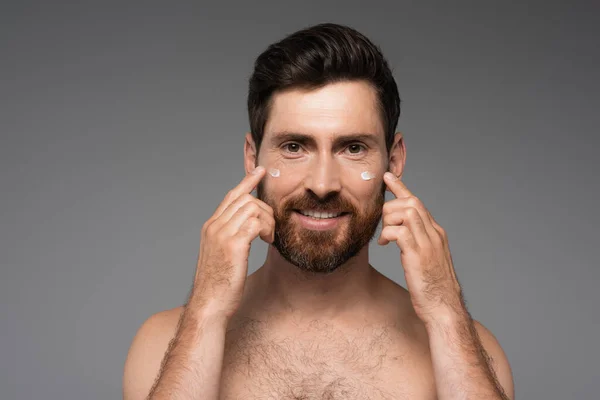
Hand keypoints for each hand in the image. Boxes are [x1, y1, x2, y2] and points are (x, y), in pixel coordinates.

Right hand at [190, 166, 274, 318]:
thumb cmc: (219, 285)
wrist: (209, 305)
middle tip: (271, 228)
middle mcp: (214, 226)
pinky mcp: (233, 244)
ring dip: (267, 221)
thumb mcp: (222, 256)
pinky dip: (267, 229)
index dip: (246, 182)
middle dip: (265, 209)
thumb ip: (231, 238)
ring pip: (252, 208)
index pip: (231, 196)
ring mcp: (222, 234)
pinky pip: (256, 222)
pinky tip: (267, 242)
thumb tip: (248, 230)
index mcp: (211, 227)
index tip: (259, 171)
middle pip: (245, 199)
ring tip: (268, 238)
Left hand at [378, 172, 464, 324]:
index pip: (418, 203)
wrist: (443, 308)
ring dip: (389, 221)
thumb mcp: (425, 260)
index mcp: (436, 234)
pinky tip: (385, 245)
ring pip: (406, 212)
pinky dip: (388, 234)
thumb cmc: (432, 288)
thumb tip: (400, 236)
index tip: (389, 177)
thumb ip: (415, 243)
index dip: (401, 188)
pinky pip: (400, 231)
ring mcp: (428, 244)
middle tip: (382, 223)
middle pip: (411, 202)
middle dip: (391, 206)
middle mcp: (434, 234)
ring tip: (386, 238)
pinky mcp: (418, 255)